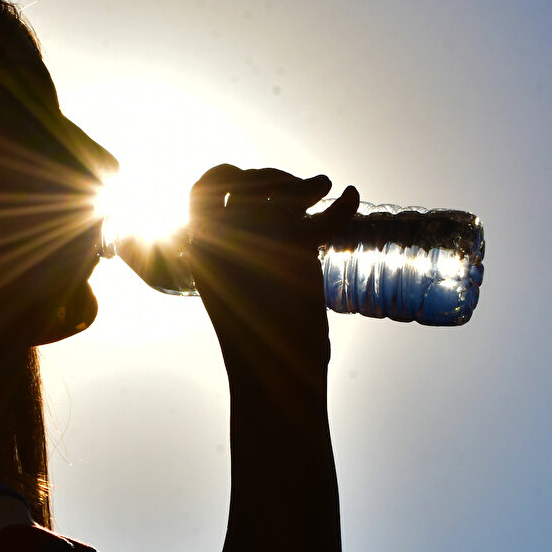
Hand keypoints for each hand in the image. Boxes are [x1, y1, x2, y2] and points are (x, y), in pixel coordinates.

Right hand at [187, 164, 358, 374]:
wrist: (273, 374)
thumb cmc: (259, 344)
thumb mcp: (240, 292)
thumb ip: (245, 258)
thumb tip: (275, 231)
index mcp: (203, 251)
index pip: (201, 191)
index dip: (225, 177)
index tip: (250, 181)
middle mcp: (223, 239)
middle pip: (244, 182)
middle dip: (272, 178)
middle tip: (299, 193)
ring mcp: (257, 238)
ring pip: (279, 191)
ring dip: (303, 184)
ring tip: (323, 187)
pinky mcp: (293, 246)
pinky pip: (320, 215)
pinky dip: (341, 204)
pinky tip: (350, 195)